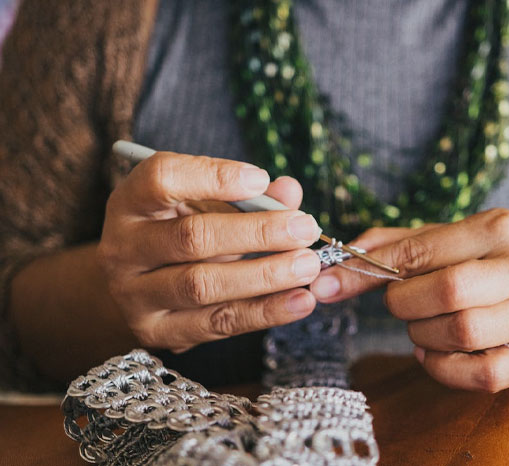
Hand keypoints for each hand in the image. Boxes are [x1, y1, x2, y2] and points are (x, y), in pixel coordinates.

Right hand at [97, 151, 321, 351]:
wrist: (141, 286)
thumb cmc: (181, 232)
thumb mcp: (206, 205)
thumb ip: (248, 195)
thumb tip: (290, 192)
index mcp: (130, 202)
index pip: (162, 178)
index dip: (214, 177)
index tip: (261, 179)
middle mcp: (123, 248)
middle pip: (192, 237)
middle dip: (257, 232)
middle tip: (304, 228)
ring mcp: (134, 295)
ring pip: (203, 285)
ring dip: (265, 275)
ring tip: (308, 265)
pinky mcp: (157, 332)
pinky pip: (218, 322)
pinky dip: (264, 312)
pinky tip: (300, 301)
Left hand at [311, 209, 508, 391]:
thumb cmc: (491, 259)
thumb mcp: (450, 237)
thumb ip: (395, 244)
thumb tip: (340, 262)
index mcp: (500, 228)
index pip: (423, 250)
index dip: (371, 269)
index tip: (333, 282)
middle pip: (448, 291)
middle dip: (404, 302)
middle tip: (398, 303)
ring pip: (462, 332)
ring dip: (422, 334)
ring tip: (421, 324)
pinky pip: (479, 375)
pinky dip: (442, 368)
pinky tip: (433, 351)